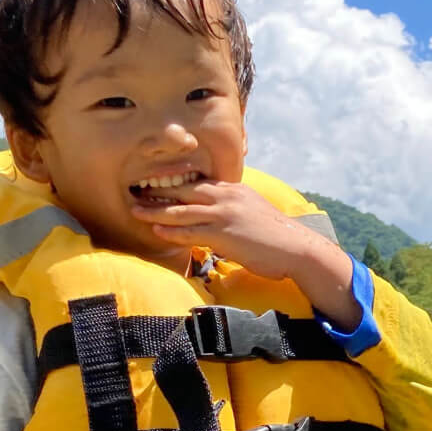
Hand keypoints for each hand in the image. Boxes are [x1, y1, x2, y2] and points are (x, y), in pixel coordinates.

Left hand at [132, 181, 359, 328]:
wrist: (297, 248)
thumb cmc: (276, 237)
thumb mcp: (253, 213)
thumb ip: (234, 211)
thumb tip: (219, 220)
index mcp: (233, 189)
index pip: (198, 183)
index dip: (174, 183)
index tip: (154, 182)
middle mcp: (227, 196)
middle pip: (184, 190)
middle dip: (158, 191)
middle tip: (135, 192)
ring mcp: (224, 214)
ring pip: (182, 210)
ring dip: (156, 210)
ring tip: (136, 211)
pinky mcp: (224, 234)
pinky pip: (191, 231)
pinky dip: (171, 231)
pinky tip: (156, 231)